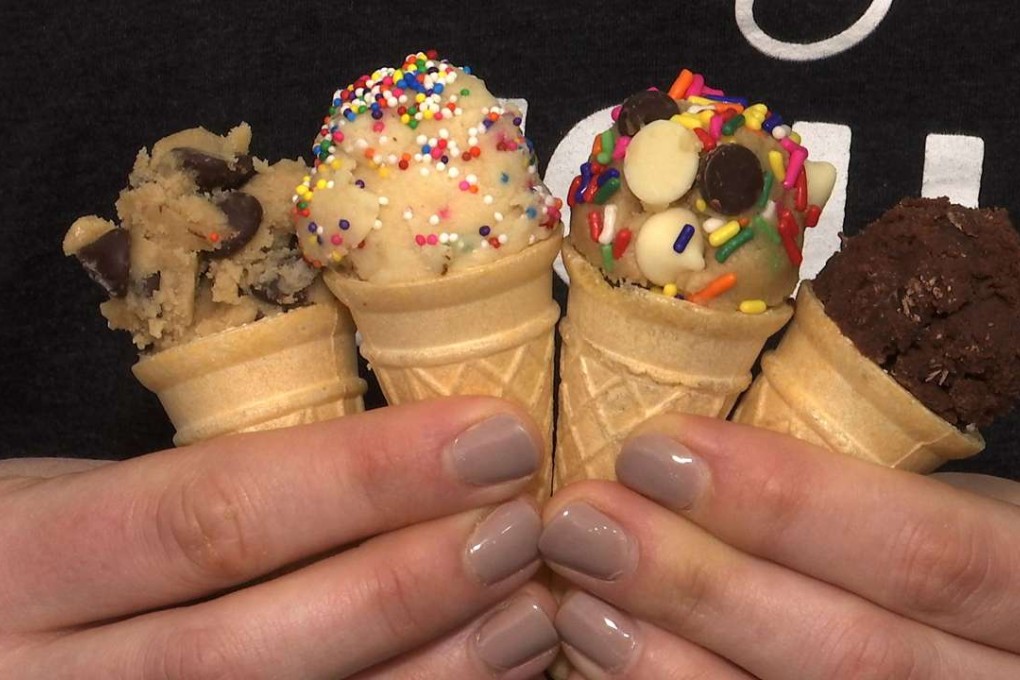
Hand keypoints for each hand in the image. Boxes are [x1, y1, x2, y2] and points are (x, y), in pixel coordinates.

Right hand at [0, 397, 559, 678]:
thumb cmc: (42, 559)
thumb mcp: (85, 501)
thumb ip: (207, 498)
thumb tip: (402, 466)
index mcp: (27, 561)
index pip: (211, 513)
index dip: (363, 477)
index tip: (492, 435)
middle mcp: (51, 679)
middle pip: (250, 645)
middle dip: (407, 584)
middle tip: (526, 527)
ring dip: (429, 675)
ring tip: (531, 615)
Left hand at [539, 415, 1019, 678]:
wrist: (972, 652)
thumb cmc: (948, 549)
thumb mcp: (951, 503)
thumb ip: (866, 482)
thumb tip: (690, 433)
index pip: (925, 553)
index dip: (790, 502)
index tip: (658, 446)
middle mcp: (994, 679)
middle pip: (853, 654)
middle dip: (701, 583)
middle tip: (579, 517)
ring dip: (667, 658)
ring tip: (573, 593)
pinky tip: (603, 655)